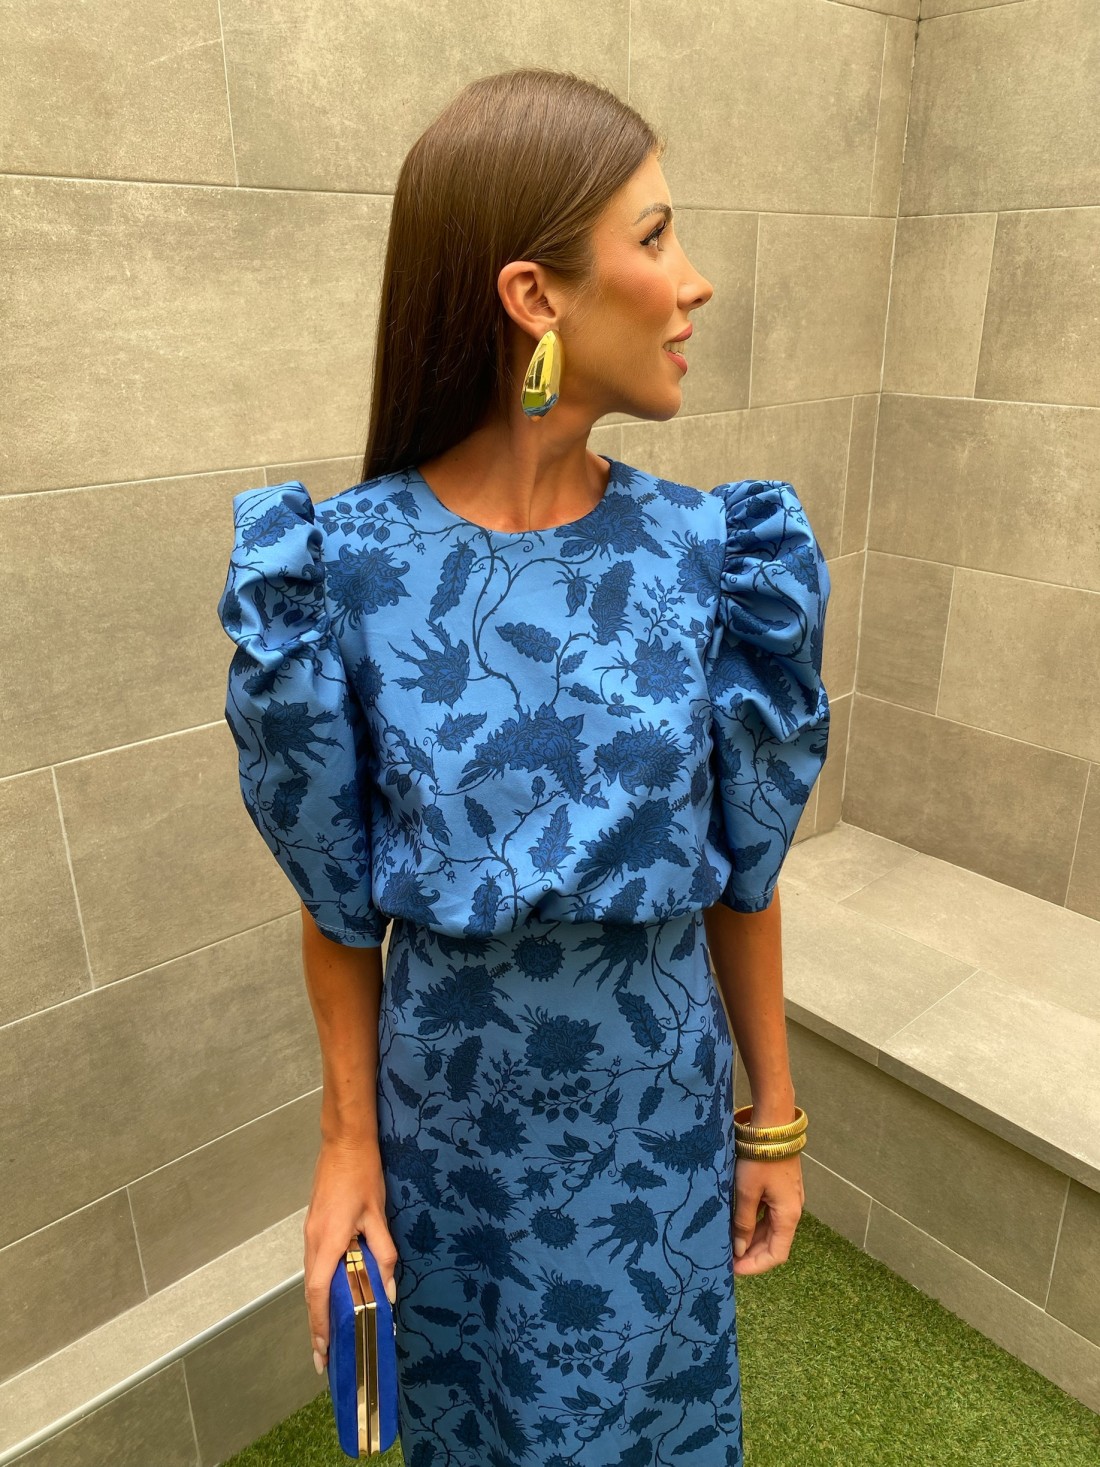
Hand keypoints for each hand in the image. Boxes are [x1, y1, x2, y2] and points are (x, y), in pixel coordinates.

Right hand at [303, 1136, 398, 1374]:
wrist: (344, 1142)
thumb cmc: (362, 1175)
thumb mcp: (377, 1214)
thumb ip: (383, 1254)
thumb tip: (389, 1291)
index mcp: (328, 1241)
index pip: (320, 1293)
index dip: (320, 1324)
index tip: (322, 1351)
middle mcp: (313, 1242)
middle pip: (312, 1293)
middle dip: (317, 1326)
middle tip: (326, 1357)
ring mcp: (310, 1234)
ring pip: (312, 1280)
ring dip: (319, 1308)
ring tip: (330, 1336)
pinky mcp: (314, 1226)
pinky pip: (316, 1265)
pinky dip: (322, 1287)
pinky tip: (335, 1296)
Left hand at [731, 1154, 804, 1274]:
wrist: (772, 1126)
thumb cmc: (759, 1159)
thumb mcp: (747, 1191)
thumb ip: (743, 1222)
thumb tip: (739, 1248)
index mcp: (789, 1216)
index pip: (777, 1255)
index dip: (756, 1265)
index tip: (734, 1269)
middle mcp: (791, 1210)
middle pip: (774, 1243)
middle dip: (751, 1253)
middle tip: (726, 1258)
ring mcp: (786, 1199)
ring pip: (770, 1229)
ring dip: (751, 1239)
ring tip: (728, 1243)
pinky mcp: (779, 1188)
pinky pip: (767, 1214)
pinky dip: (753, 1222)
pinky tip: (736, 1223)